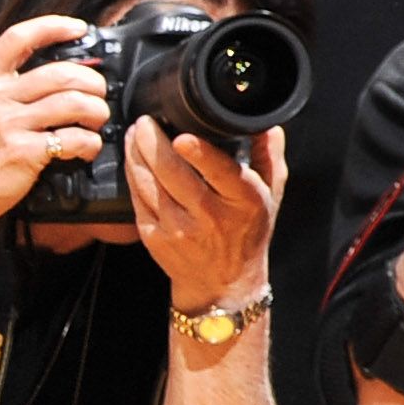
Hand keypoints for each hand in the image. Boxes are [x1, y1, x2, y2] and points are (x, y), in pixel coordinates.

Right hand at [0, 15, 109, 222]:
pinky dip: (91, 143)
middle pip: (62, 72)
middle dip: (93, 82)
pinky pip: (74, 138)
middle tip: (98, 94)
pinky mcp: (23, 152)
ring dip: (98, 111)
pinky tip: (87, 148)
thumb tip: (58, 71)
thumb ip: (7, 86)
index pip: (18, 38)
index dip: (54, 26)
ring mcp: (8, 125)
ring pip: (74, 102)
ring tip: (96, 121)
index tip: (79, 29)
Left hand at [125, 116, 283, 312]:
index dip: (199, 154)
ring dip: (137, 154)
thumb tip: (267, 125)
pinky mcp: (154, 237)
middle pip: (174, 173)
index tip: (182, 135)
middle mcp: (210, 216)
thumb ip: (270, 157)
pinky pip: (137, 199)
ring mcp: (178, 228)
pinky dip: (132, 175)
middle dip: (153, 143)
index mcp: (244, 201)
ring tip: (135, 133)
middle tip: (146, 120)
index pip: (220, 173)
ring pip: (149, 183)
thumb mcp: (271, 196)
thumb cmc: (247, 236)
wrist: (223, 284)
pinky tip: (132, 159)